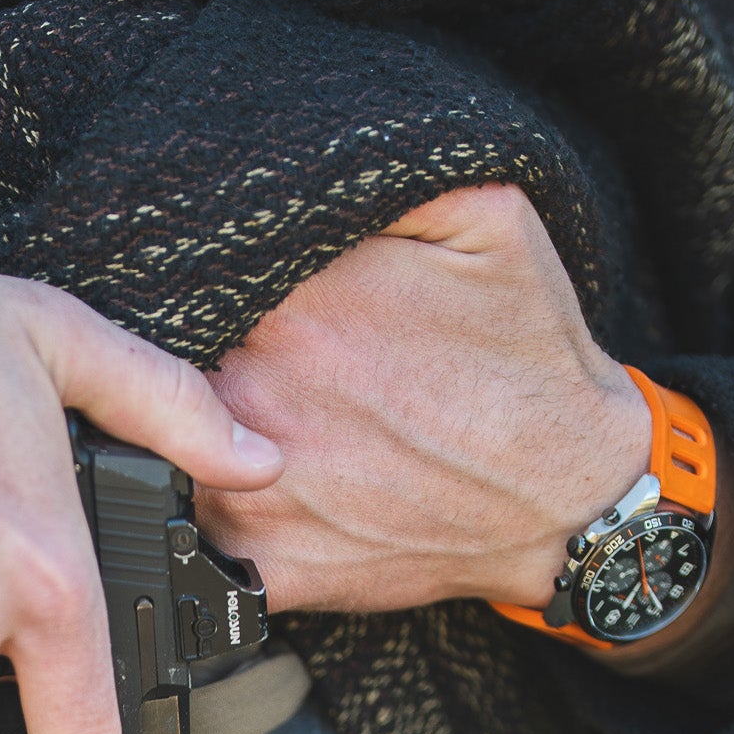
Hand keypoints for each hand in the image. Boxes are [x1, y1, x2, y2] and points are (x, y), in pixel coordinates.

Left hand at [196, 185, 650, 614]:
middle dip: (189, 357)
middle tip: (251, 362)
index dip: (197, 283)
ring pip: (169, 449)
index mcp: (296, 308)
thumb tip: (291, 168)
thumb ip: (381, 182)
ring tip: (262, 424)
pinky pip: (194, 537)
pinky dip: (207, 514)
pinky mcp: (264, 566)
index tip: (219, 291)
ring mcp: (253, 493)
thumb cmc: (526, 364)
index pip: (189, 278)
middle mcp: (259, 400)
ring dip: (186, 438)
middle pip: (165, 369)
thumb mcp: (484, 222)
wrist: (567, 498)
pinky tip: (251, 490)